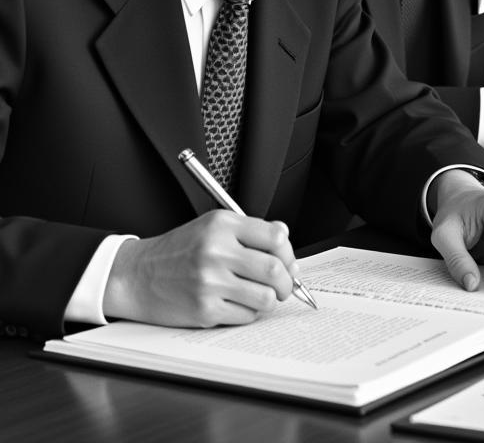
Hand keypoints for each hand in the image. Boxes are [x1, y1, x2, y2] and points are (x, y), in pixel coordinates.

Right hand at [103, 211, 298, 326]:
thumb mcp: (212, 227)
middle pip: (274, 270)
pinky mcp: (204, 309)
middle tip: (284, 286)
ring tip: (260, 296)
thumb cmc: (179, 251)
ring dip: (269, 300)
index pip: (275, 237)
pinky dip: (248, 313)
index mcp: (222, 225)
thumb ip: (250, 230)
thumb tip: (285, 238)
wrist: (137, 275)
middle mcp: (217, 251)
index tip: (288, 261)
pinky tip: (237, 304)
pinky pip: (246, 316)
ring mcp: (210, 282)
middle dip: (286, 282)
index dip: (288, 252)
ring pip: (265, 297)